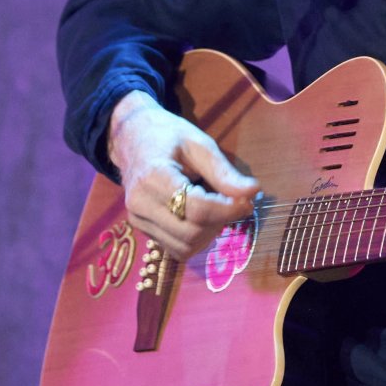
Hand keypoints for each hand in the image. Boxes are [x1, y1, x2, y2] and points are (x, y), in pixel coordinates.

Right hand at [106, 91, 258, 259]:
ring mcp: (138, 220)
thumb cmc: (169, 136)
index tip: (248, 201)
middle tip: (234, 204)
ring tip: (216, 209)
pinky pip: (176, 249)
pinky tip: (202, 219)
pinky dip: (196, 240)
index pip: (197, 209)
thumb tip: (253, 192)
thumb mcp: (199, 144)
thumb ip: (224, 172)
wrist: (132, 139)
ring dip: (210, 234)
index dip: (228, 209)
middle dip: (220, 222)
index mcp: (154, 177)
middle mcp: (140, 204)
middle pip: (191, 233)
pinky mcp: (142, 230)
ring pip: (184, 247)